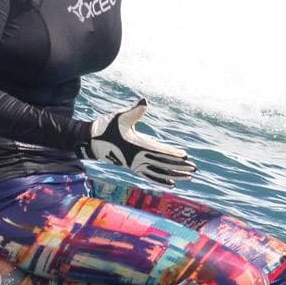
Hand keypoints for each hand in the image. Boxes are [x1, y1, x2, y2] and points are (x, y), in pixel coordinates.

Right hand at [81, 98, 195, 185]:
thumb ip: (134, 111)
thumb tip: (144, 102)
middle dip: (179, 167)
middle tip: (194, 168)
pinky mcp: (133, 167)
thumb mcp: (120, 116)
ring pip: (159, 172)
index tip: (185, 156)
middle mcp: (137, 159)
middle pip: (162, 164)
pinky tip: (171, 183)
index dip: (172, 154)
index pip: (159, 151)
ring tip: (188, 176)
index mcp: (136, 146)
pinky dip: (162, 180)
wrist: (91, 141)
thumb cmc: (107, 126)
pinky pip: (151, 176)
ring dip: (175, 175)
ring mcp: (135, 165)